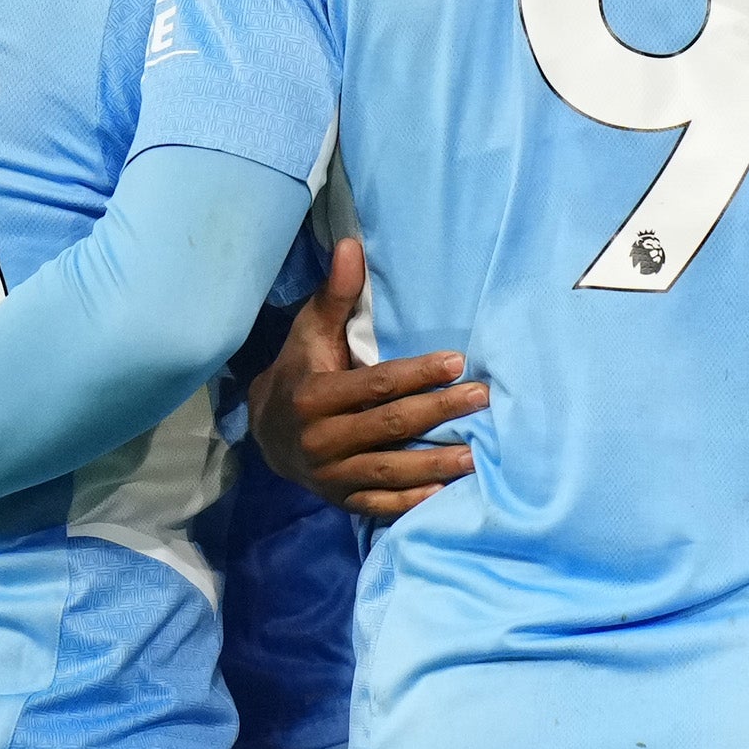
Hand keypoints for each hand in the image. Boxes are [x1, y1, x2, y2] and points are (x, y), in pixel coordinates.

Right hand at [249, 237, 480, 522]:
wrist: (266, 431)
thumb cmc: (301, 370)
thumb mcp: (311, 331)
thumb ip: (336, 294)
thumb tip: (352, 244)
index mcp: (314, 397)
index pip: (376, 385)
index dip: (418, 374)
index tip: (457, 362)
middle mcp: (321, 439)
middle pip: (390, 425)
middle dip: (439, 411)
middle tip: (481, 399)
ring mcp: (331, 475)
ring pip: (390, 469)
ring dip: (435, 463)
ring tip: (476, 454)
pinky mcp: (341, 499)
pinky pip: (381, 504)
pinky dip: (412, 502)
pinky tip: (446, 493)